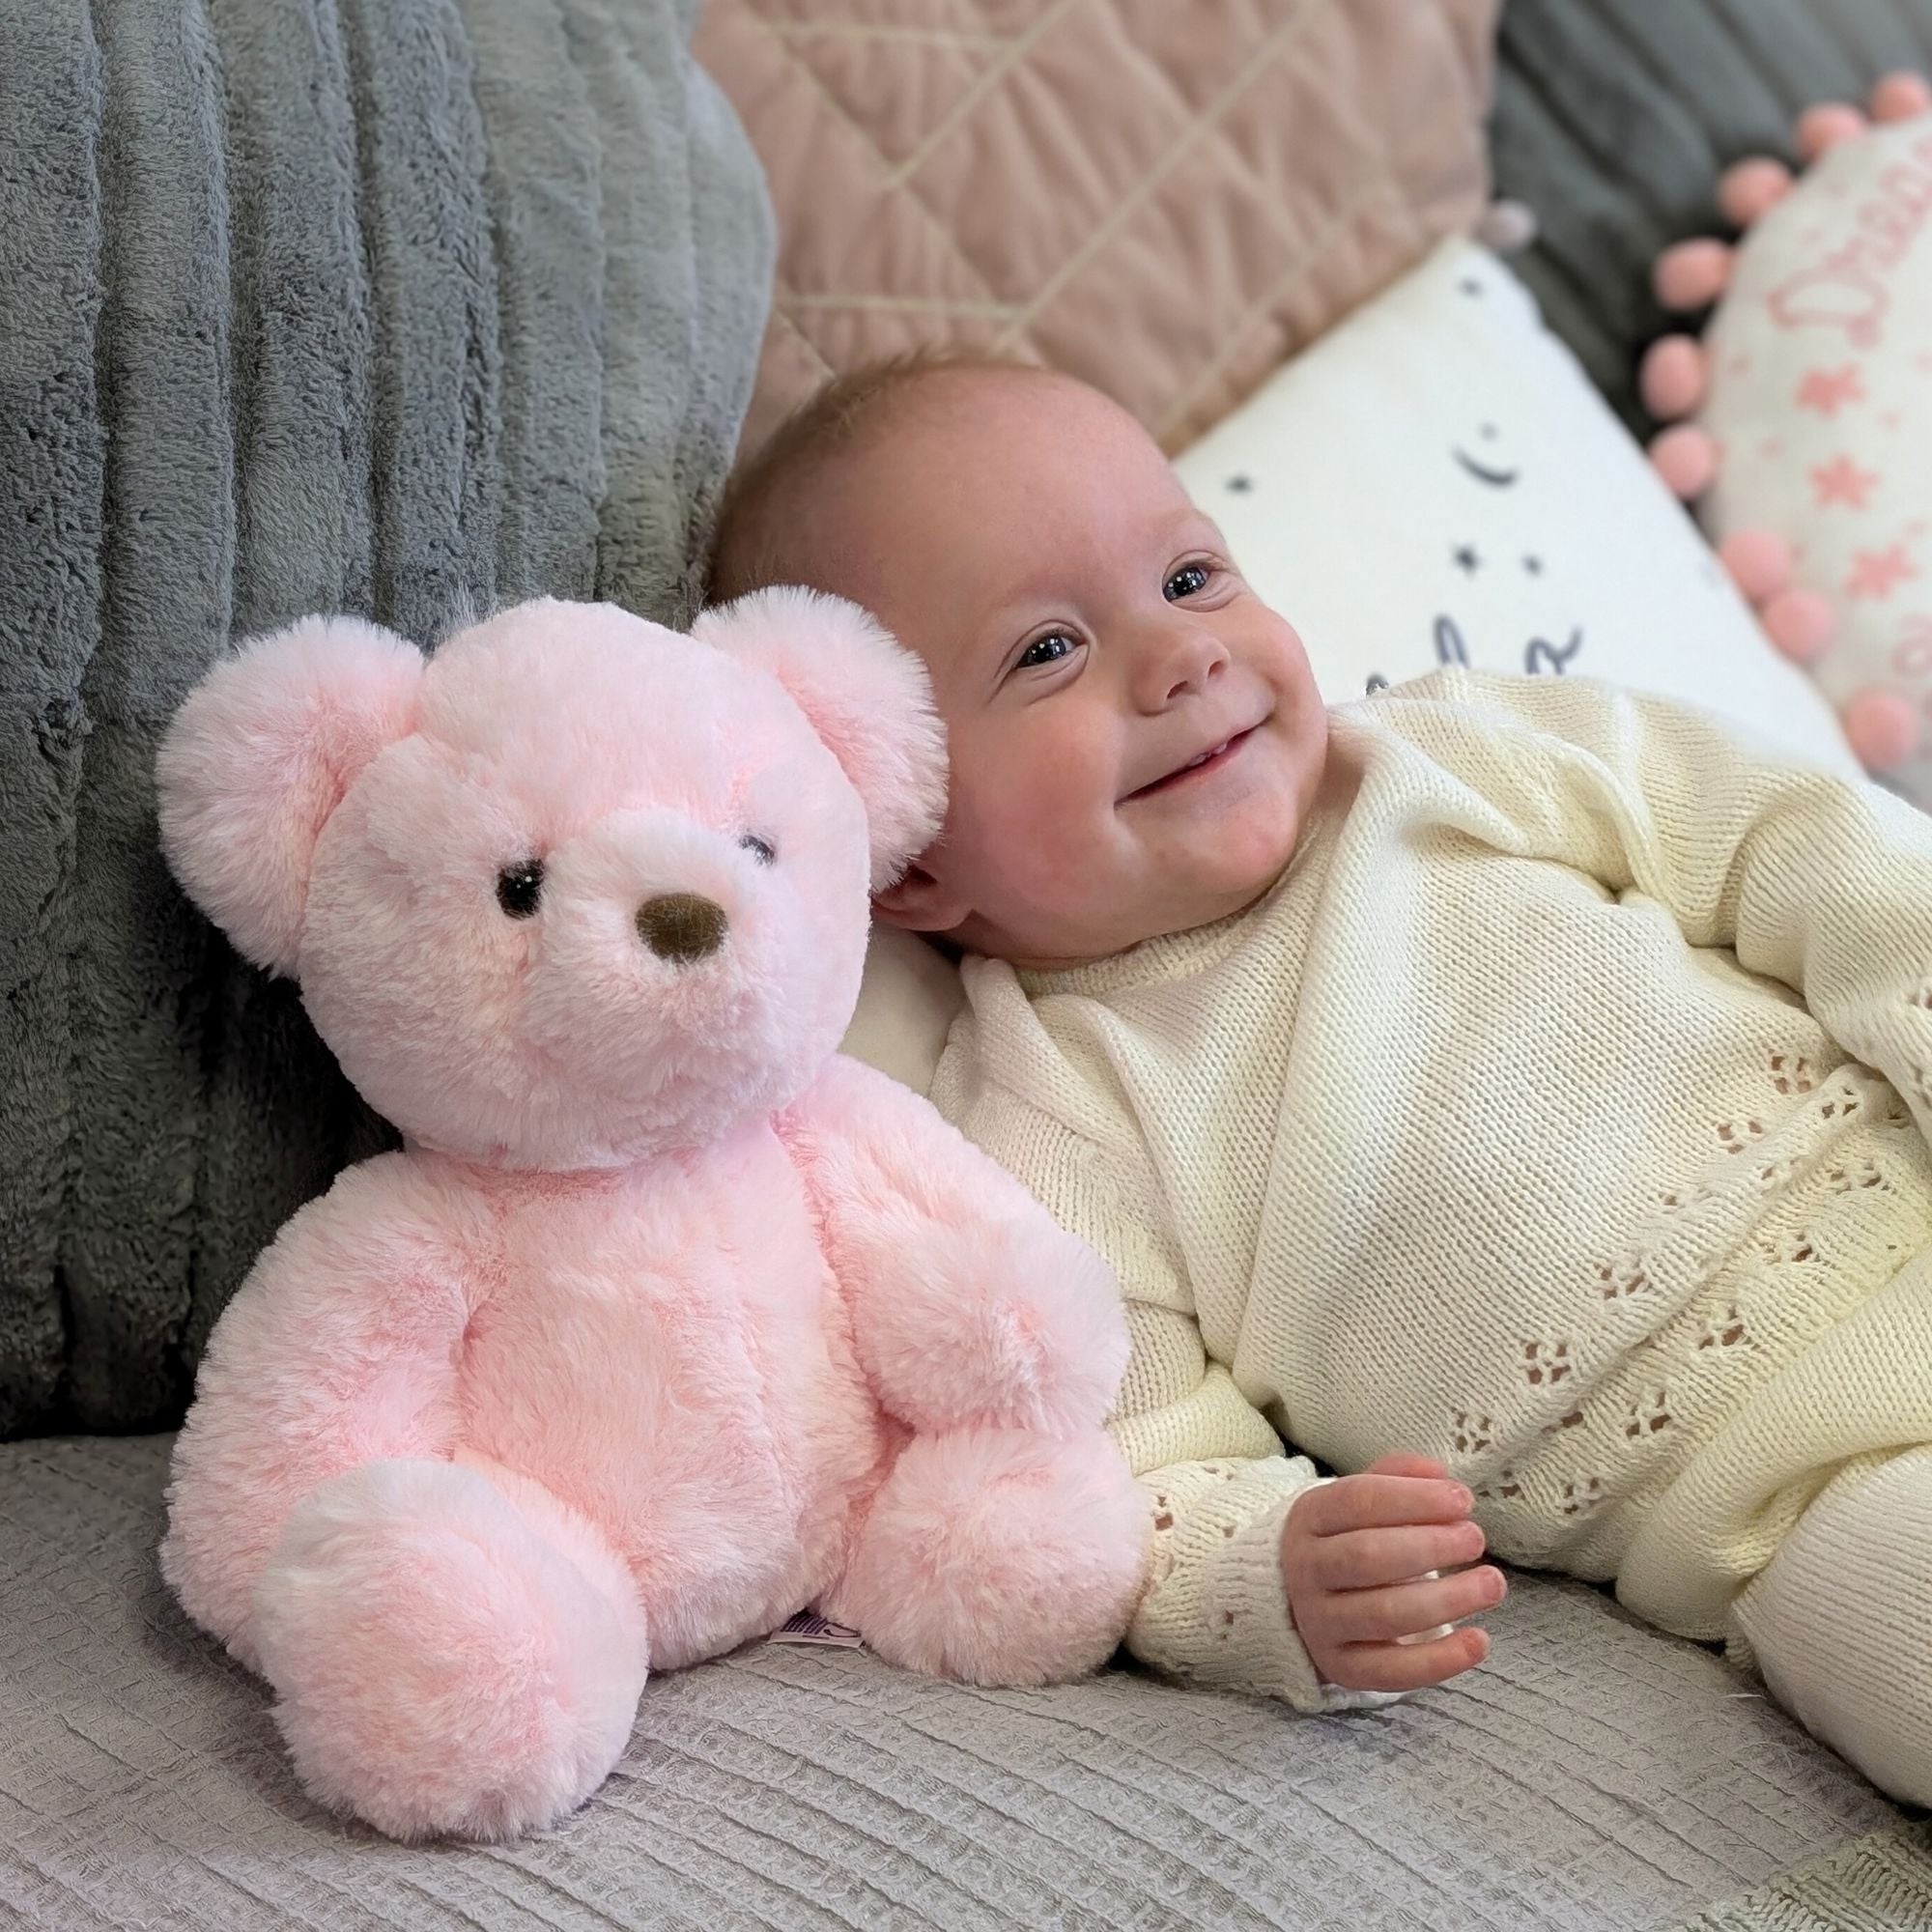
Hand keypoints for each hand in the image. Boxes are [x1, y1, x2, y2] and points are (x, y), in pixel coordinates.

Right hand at [1281, 1453, 1504, 1692]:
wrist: (1299, 1599)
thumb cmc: (1348, 1539)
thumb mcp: (1357, 1500)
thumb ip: (1396, 1477)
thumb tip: (1439, 1474)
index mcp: (1310, 1518)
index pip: (1357, 1500)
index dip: (1414, 1498)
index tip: (1464, 1500)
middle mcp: (1307, 1570)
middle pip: (1368, 1556)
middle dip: (1431, 1546)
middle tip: (1476, 1538)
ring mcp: (1320, 1622)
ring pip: (1385, 1615)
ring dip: (1448, 1600)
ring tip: (1493, 1583)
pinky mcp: (1341, 1667)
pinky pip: (1392, 1672)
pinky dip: (1441, 1661)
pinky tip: (1480, 1640)